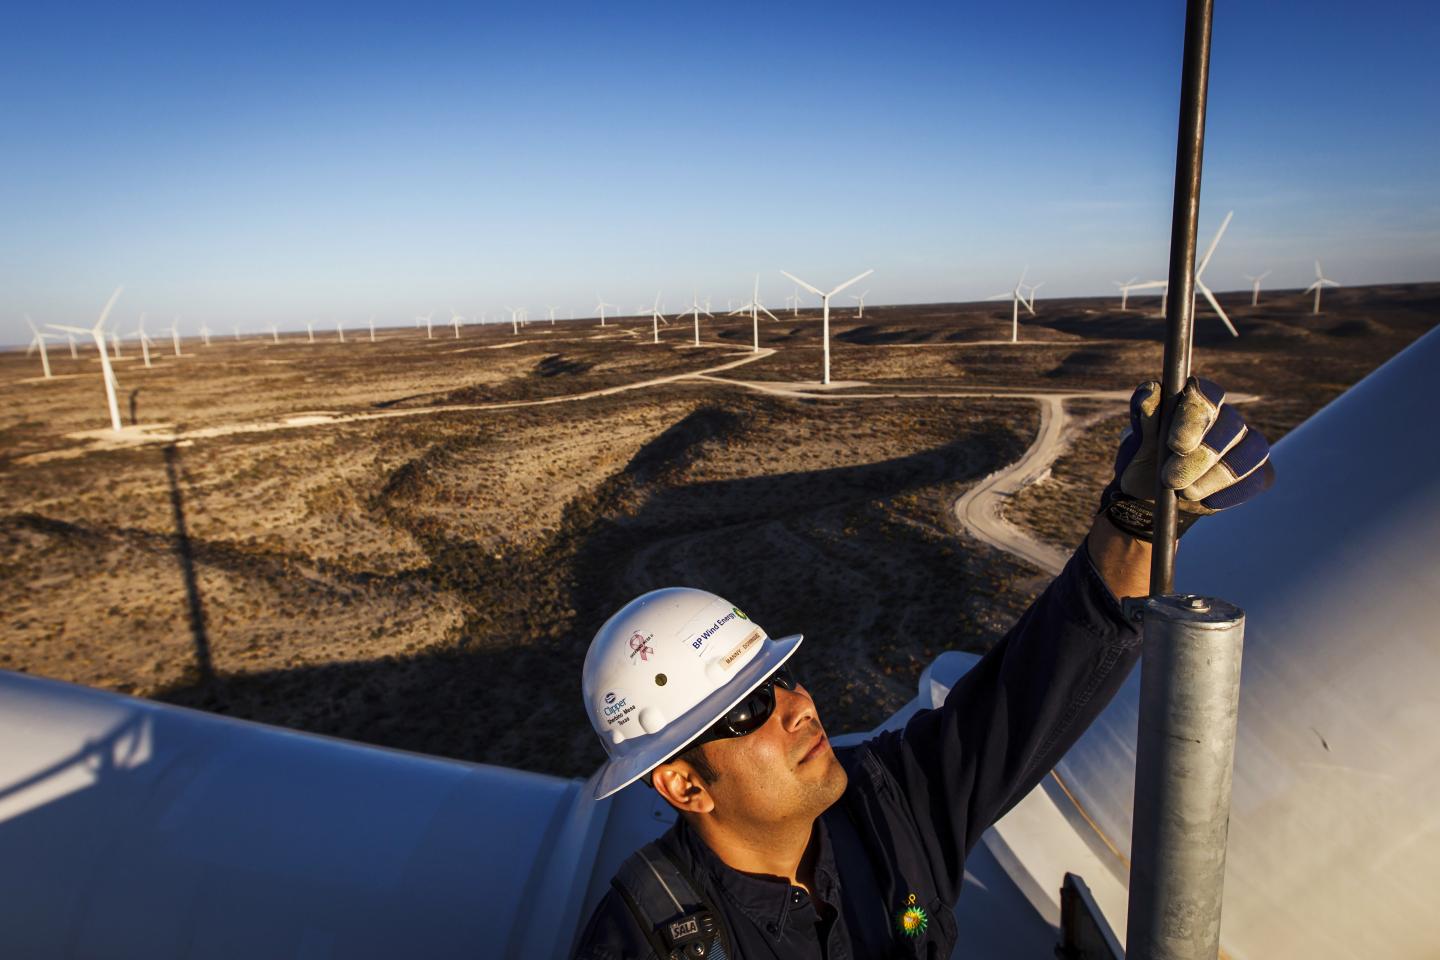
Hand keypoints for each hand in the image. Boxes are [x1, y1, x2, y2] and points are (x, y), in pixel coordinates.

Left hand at [1100, 377, 1275, 540]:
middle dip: (1201, 456)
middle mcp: (1228, 418)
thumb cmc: (1147, 459)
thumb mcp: (1136, 440)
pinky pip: (1257, 479)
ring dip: (1216, 476)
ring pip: (1250, 452)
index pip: (1210, 395)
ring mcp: (1246, 444)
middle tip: (1171, 478)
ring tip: (1185, 492)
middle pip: (1231, 426)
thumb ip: (1143, 415)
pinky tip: (1207, 502)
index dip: (1195, 417)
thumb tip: (1150, 392)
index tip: (1175, 444)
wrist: (1155, 494)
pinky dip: (1232, 493)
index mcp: (1199, 400)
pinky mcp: (1258, 472)